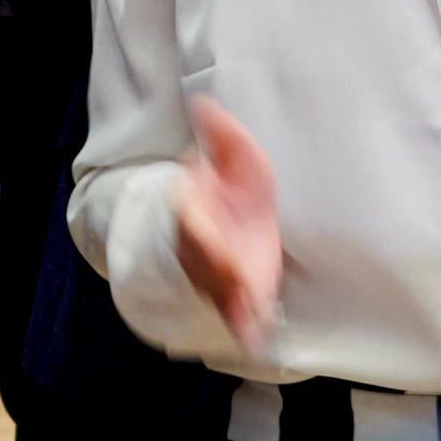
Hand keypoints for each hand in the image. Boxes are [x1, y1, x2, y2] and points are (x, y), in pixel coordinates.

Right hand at [171, 97, 282, 349]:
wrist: (237, 220)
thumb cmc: (236, 186)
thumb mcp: (236, 155)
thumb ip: (221, 134)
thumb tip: (203, 102)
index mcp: (193, 207)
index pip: (187, 217)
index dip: (198, 227)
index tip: (207, 230)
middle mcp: (199, 244)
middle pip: (202, 260)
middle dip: (218, 269)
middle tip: (238, 276)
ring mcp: (214, 271)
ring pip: (217, 289)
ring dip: (232, 304)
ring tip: (248, 317)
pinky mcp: (234, 292)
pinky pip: (234, 312)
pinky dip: (241, 326)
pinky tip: (253, 338)